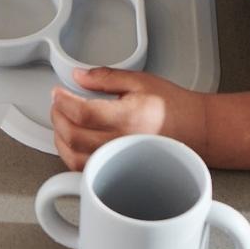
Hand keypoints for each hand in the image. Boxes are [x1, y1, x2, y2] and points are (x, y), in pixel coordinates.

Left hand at [51, 67, 208, 169]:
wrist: (192, 129)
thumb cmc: (170, 106)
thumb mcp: (138, 80)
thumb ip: (105, 77)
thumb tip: (78, 76)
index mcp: (127, 118)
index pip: (83, 112)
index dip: (63, 101)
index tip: (57, 92)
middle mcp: (121, 143)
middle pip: (74, 136)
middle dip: (58, 117)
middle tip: (57, 103)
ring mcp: (118, 161)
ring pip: (75, 159)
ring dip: (60, 139)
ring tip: (61, 121)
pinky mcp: (117, 171)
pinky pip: (85, 170)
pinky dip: (71, 155)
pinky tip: (72, 141)